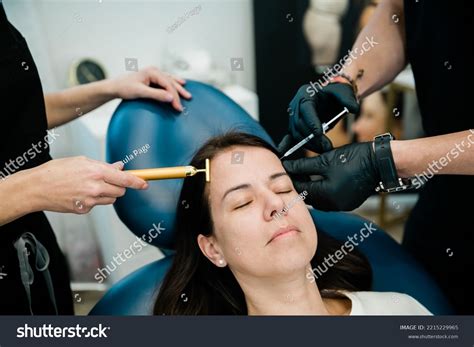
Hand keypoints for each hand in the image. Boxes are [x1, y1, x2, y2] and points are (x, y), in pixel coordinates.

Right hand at [31, 156, 147, 213]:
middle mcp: (96, 188)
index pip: (125, 179)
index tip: (145, 184)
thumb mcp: (81, 161)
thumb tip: (119, 167)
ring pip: (110, 199)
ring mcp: (90, 201)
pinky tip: (79, 193)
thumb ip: (104, 166)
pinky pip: (97, 205)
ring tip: (90, 186)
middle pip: (120, 191)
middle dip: (119, 187)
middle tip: (109, 181)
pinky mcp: (84, 210)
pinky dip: (94, 200)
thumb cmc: (56, 171)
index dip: (138, 182)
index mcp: (96, 172)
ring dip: (107, 194)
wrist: (36, 188)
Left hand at [111, 66, 191, 111]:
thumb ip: (156, 95)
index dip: (174, 96)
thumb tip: (171, 97)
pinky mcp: (151, 77)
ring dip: (178, 86)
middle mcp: (154, 70)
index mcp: (152, 72)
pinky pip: (166, 80)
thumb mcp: (140, 92)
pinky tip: (178, 83)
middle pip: (171, 81)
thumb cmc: (124, 88)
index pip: (168, 85)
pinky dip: (173, 83)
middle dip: (179, 91)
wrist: (114, 86)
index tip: (178, 107)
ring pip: (170, 79)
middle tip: (187, 100)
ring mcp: (153, 73)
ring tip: (186, 92)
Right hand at [278, 82, 358, 154]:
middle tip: (326, 147)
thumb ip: (348, 99)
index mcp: (305, 94)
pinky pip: (289, 136)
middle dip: (312, 138)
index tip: (319, 133)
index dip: (311, 122)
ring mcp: (293, 117)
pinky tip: (284, 153)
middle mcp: (295, 105)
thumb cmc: (335, 94)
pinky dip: (287, 145)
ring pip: (295, 133)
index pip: (306, 109)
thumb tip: (352, 108)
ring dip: (308, 144)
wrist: (330, 98)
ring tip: (323, 150)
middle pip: (299, 124)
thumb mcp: (344, 92)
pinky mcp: (294, 126)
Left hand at [282, 142, 379, 210]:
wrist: (381, 162)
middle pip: (308, 196)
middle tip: (295, 170)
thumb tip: (287, 166)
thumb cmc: (355, 159)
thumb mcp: (325, 160)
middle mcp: (333, 205)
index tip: (285, 169)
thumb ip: (303, 165)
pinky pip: (329, 199)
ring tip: (307, 174)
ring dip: (311, 188)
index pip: (300, 189)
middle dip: (300, 183)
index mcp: (326, 195)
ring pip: (318, 199)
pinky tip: (321, 180)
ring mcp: (342, 205)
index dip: (291, 178)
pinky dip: (323, 190)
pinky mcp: (348, 203)